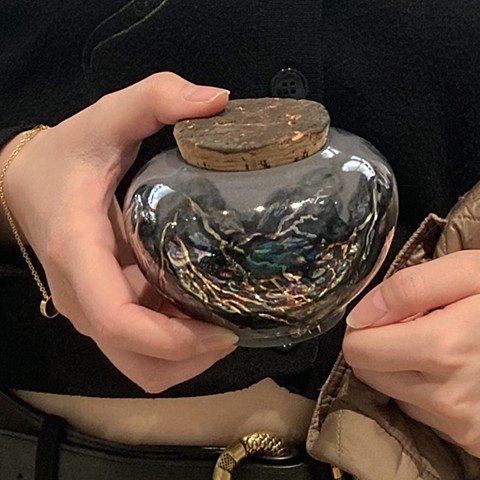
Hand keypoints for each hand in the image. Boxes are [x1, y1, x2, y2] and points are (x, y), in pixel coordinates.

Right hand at [3, 72, 237, 392]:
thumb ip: (156, 97)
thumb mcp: (106, 117)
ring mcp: (92, 311)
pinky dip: (175, 346)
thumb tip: (219, 100)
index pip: (118, 320)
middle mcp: (83, 297)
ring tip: (226, 324)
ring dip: (186, 358)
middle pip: (138, 362)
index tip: (225, 329)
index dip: (173, 339)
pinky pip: (141, 349)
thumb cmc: (66, 156)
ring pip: (141, 366)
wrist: (27, 184)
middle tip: (236, 326)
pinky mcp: (103, 311)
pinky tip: (202, 314)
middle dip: (191, 358)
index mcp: (79, 253)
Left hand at [343, 250, 479, 456]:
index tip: (386, 313)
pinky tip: (450, 368)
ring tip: (438, 344)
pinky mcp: (468, 436)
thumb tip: (359, 316)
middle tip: (412, 325)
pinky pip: (418, 409)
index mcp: (443, 350)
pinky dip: (423, 386)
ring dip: (401, 366)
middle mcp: (447, 396)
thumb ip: (407, 288)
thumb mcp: (465, 272)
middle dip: (379, 345)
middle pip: (368, 372)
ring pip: (390, 390)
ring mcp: (459, 422)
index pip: (359, 350)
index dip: (365, 326)